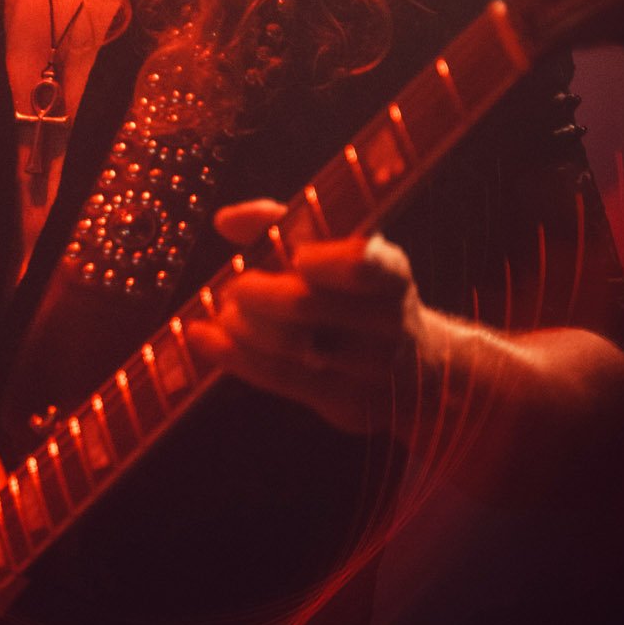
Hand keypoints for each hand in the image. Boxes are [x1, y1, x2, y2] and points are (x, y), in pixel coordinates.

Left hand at [188, 198, 430, 435]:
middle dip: (256, 294)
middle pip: (306, 306)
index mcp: (391, 274)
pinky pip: (277, 377)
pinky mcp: (346, 403)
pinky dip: (232, 355)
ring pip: (287, 346)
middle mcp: (388, 322)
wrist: (418, 368)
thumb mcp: (341, 252)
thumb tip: (226, 221)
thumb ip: (284, 225)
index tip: (298, 257)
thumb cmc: (360, 295)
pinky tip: (204, 338)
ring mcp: (369, 369)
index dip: (325, 262)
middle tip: (235, 288)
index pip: (362, 266)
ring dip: (240, 327)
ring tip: (224, 316)